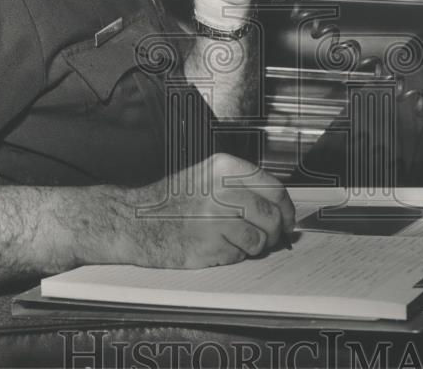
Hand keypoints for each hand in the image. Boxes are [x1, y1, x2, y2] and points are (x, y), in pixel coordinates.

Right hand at [94, 153, 295, 268]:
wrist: (135, 220)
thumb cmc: (172, 202)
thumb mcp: (208, 178)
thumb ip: (242, 188)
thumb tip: (279, 209)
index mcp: (226, 168)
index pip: (275, 188)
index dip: (286, 208)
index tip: (287, 220)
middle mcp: (224, 189)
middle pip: (272, 216)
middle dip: (275, 232)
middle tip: (268, 238)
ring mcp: (217, 217)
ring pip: (260, 239)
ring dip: (253, 246)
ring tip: (233, 241)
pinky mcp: (210, 243)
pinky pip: (240, 254)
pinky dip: (234, 255)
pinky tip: (216, 247)